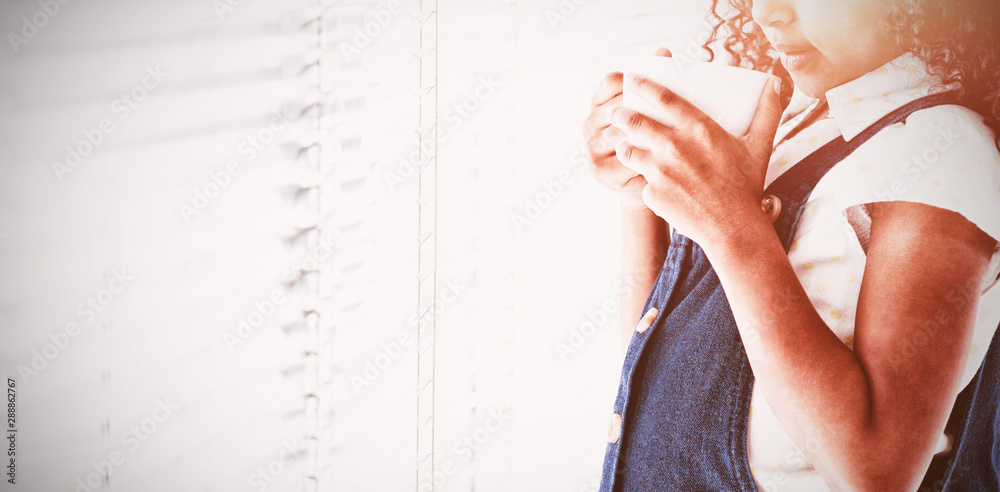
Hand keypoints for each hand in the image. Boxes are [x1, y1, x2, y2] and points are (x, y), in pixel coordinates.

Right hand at [583, 48, 672, 210]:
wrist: (651, 184)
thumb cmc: (654, 143)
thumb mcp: (654, 113)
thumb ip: (654, 84)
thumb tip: (663, 52)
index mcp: (600, 104)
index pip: (611, 81)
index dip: (632, 80)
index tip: (656, 84)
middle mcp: (590, 124)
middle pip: (616, 107)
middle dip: (643, 109)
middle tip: (670, 111)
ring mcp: (592, 148)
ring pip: (620, 133)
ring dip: (644, 134)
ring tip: (669, 135)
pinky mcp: (599, 171)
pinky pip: (623, 159)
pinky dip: (643, 157)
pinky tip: (661, 157)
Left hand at [606, 73, 783, 247]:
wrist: (731, 227)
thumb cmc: (745, 186)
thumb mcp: (760, 145)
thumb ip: (767, 111)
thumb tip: (775, 82)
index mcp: (697, 129)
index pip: (662, 98)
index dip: (643, 84)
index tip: (631, 78)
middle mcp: (673, 147)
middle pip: (634, 121)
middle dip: (620, 113)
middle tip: (615, 111)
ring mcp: (659, 171)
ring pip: (628, 150)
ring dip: (624, 145)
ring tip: (625, 144)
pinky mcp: (651, 193)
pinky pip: (640, 181)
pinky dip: (642, 179)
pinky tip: (647, 180)